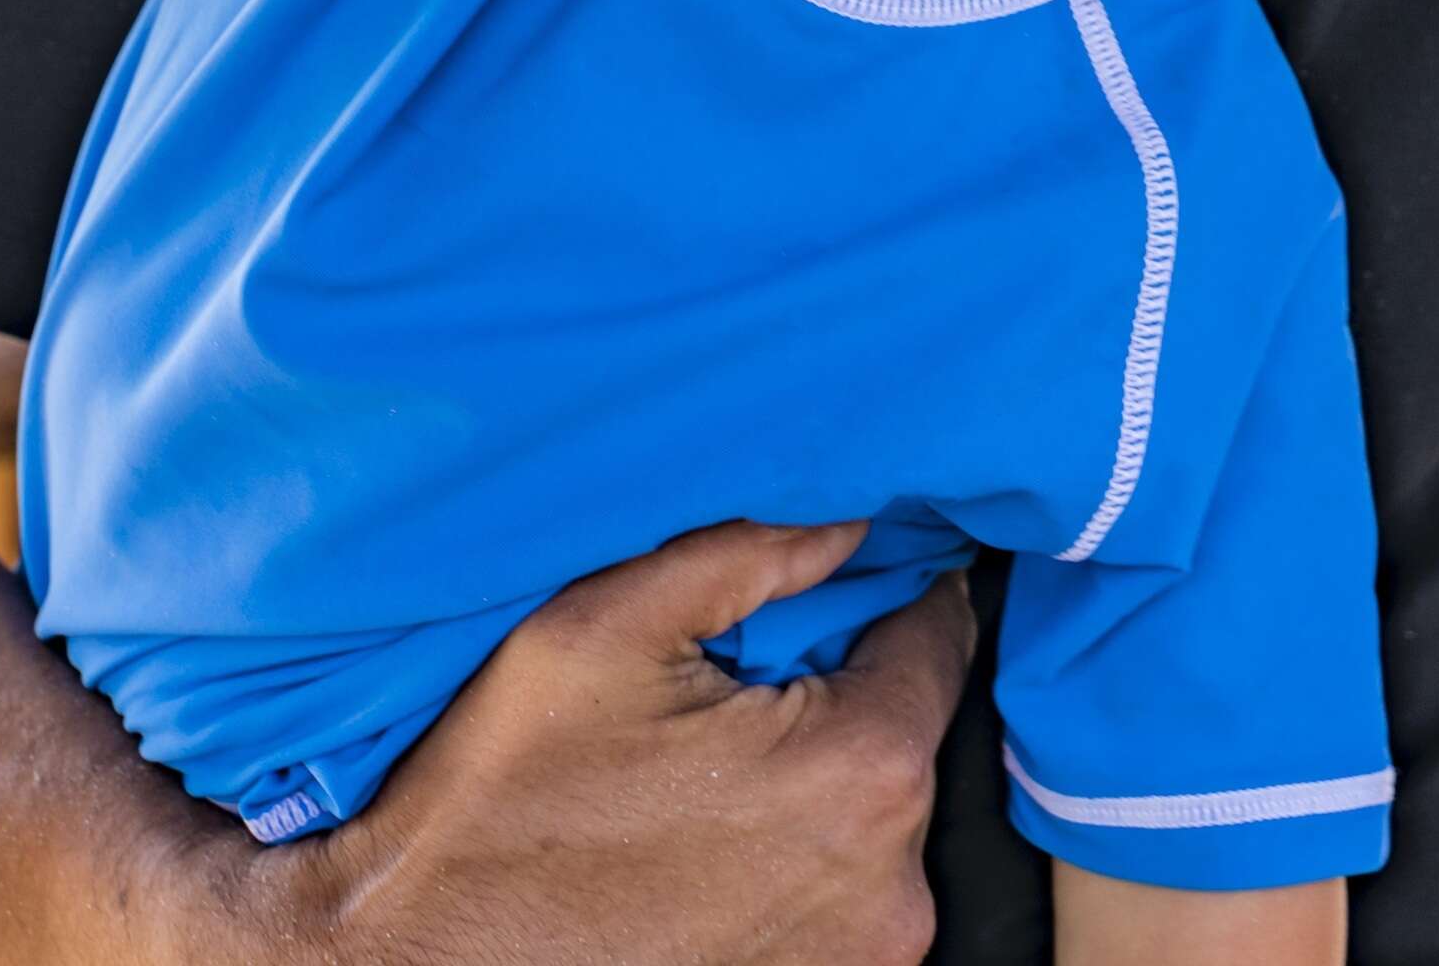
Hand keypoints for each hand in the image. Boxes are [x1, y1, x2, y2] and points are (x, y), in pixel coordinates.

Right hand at [222, 521, 974, 965]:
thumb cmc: (500, 801)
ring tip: (720, 765)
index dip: (891, 590)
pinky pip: (844, 895)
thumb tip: (853, 517)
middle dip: (847, 689)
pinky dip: (800, 860)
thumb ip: (751, 551)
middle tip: (754, 677)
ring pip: (877, 816)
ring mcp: (863, 961)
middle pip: (907, 730)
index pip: (938, 636)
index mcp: (861, 771)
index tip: (841, 576)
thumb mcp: (604, 627)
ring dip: (824, 780)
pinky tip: (715, 840)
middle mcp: (892, 882)